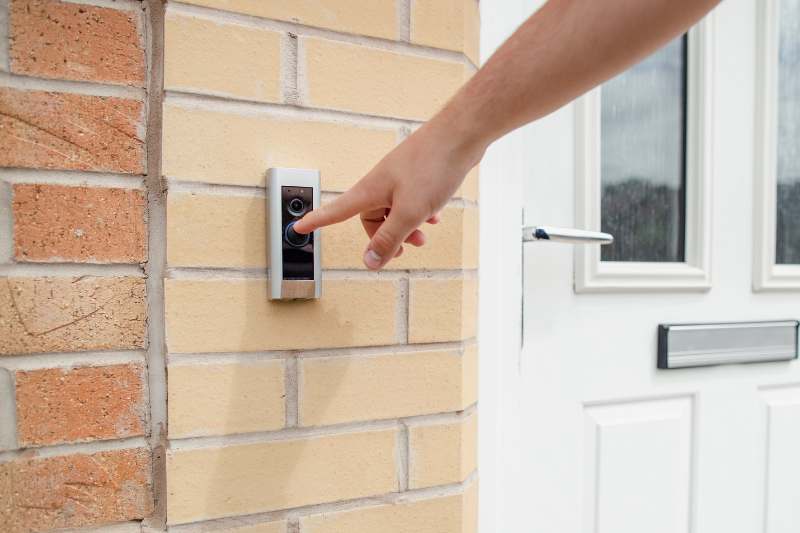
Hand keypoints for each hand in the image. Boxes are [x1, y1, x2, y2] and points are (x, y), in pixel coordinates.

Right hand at [293, 117, 483, 269]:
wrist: (461, 134)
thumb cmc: (433, 166)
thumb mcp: (410, 212)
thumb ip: (389, 238)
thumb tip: (370, 262)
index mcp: (370, 191)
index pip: (335, 211)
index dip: (316, 221)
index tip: (297, 228)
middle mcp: (380, 183)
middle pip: (370, 218)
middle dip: (386, 236)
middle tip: (405, 249)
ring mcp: (399, 177)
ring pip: (394, 210)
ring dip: (406, 227)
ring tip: (423, 236)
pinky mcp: (417, 174)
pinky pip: (410, 200)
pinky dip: (420, 212)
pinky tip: (435, 216)